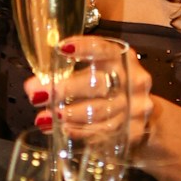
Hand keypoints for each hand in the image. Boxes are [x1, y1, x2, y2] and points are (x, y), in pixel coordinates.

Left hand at [25, 41, 153, 154]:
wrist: (147, 117)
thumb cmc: (111, 88)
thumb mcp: (98, 73)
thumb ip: (69, 74)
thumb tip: (33, 86)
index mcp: (122, 59)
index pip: (104, 49)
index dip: (83, 48)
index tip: (61, 49)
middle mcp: (132, 80)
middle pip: (98, 84)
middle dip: (64, 89)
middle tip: (36, 95)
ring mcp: (135, 106)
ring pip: (99, 111)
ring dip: (68, 115)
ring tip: (43, 118)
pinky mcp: (133, 130)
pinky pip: (104, 132)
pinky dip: (80, 131)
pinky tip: (63, 130)